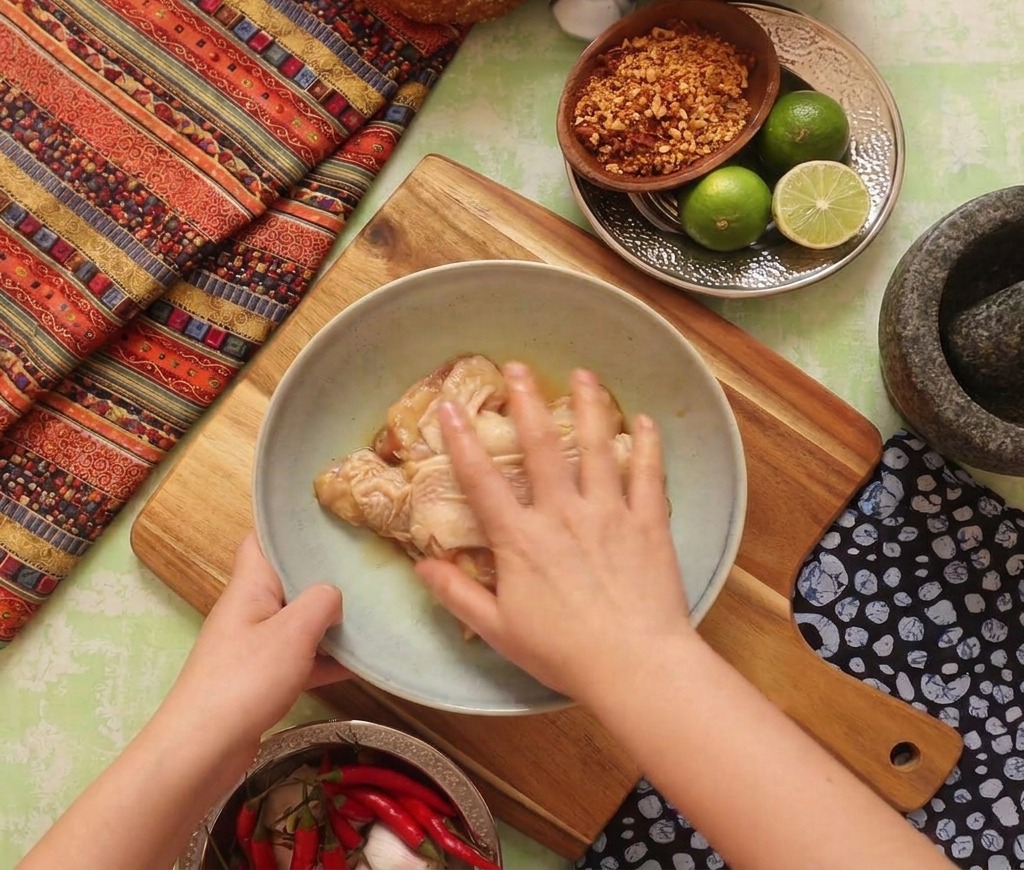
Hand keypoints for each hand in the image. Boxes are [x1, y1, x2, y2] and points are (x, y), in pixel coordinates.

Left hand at [157, 531, 349, 773]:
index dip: (289, 526)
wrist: (202, 750)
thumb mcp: (292, 633)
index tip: (328, 520)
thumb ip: (321, 603)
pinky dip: (327, 658)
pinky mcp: (263, 679)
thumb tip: (335, 593)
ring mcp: (255, 647)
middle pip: (288, 580)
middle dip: (324, 573)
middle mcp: (250, 611)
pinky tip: (362, 663)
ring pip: (299, 621)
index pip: (261, 540)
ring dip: (331, 620)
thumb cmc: (245, 680)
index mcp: (250, 587)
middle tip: (367, 563)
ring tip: (375, 609)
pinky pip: (301, 658)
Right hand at [414, 362, 693, 701]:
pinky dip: (648, 444)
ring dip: (588, 406)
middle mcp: (563, 513)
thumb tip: (421, 566)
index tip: (449, 407)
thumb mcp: (499, 630)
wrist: (634, 665)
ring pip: (598, 446)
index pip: (482, 480)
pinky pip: (648, 473)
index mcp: (522, 539)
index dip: (462, 441)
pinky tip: (644, 420)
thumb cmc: (563, 652)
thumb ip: (458, 595)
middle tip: (517, 368)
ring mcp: (610, 513)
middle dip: (526, 402)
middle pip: (542, 446)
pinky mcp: (648, 522)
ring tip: (582, 374)